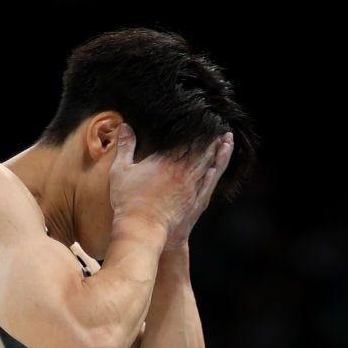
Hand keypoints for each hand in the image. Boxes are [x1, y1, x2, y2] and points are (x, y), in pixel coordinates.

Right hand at [108, 124, 226, 241]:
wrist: (141, 229)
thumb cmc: (128, 201)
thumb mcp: (121, 171)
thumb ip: (126, 147)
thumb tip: (126, 126)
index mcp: (166, 161)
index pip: (186, 139)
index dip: (197, 128)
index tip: (204, 118)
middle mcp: (182, 171)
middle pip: (201, 149)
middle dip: (212, 137)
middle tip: (221, 125)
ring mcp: (191, 186)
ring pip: (208, 164)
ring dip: (218, 151)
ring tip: (226, 140)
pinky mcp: (195, 201)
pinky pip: (209, 183)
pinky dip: (216, 171)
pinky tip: (218, 165)